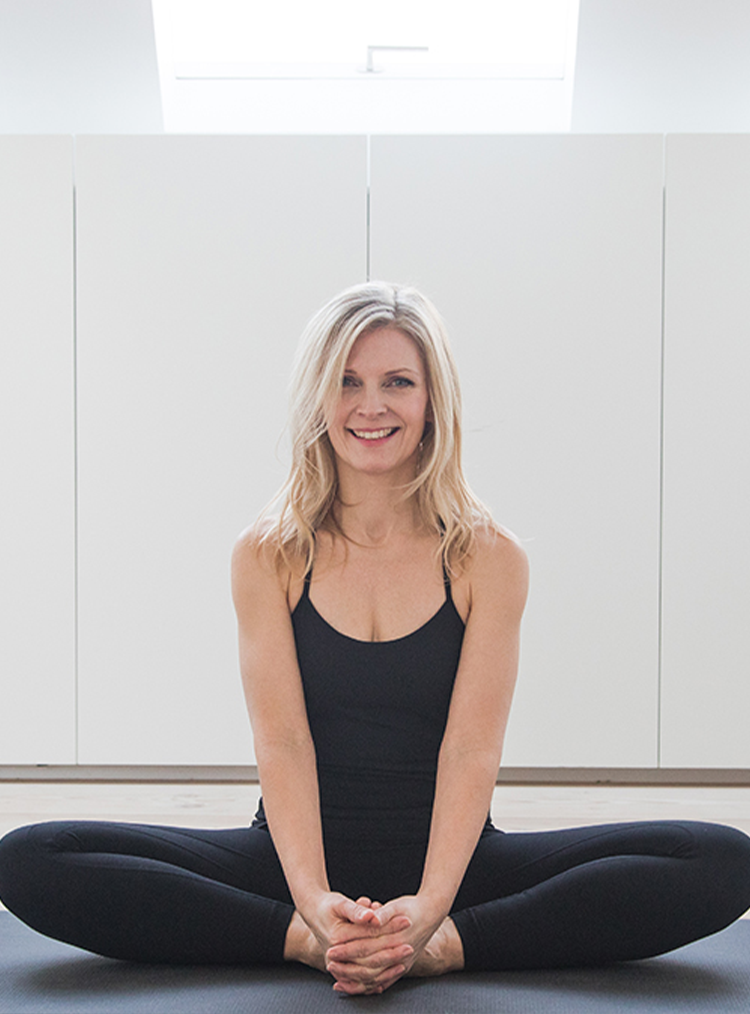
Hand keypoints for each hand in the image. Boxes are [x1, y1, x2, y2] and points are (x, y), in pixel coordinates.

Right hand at [289, 893, 411, 993]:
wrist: (313, 912)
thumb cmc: (328, 905)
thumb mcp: (340, 903)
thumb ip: (356, 910)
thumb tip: (372, 916)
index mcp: (336, 938)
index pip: (368, 936)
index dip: (388, 928)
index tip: (406, 921)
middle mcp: (336, 956)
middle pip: (369, 958)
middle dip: (391, 952)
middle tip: (410, 946)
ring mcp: (339, 965)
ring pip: (366, 973)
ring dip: (386, 967)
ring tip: (405, 959)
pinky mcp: (342, 968)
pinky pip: (362, 979)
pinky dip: (377, 977)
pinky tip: (391, 972)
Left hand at [326, 895, 443, 993]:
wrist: (433, 912)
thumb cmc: (412, 907)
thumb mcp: (397, 905)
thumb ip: (383, 913)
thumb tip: (371, 918)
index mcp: (396, 939)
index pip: (367, 947)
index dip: (348, 949)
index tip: (332, 949)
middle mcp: (400, 955)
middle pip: (369, 966)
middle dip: (347, 967)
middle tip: (329, 964)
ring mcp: (403, 964)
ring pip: (376, 979)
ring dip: (356, 981)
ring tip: (337, 980)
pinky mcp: (403, 967)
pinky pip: (384, 982)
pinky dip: (369, 987)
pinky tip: (356, 987)